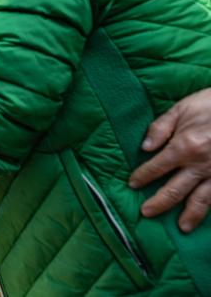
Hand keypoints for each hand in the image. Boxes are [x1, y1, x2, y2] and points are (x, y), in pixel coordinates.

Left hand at [129, 88, 210, 231]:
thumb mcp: (182, 108)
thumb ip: (161, 128)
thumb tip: (144, 147)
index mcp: (183, 147)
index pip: (156, 167)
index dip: (142, 176)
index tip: (132, 184)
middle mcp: (200, 165)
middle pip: (175, 190)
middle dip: (159, 203)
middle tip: (146, 213)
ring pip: (202, 199)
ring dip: (191, 215)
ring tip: (182, 227)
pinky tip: (210, 215)